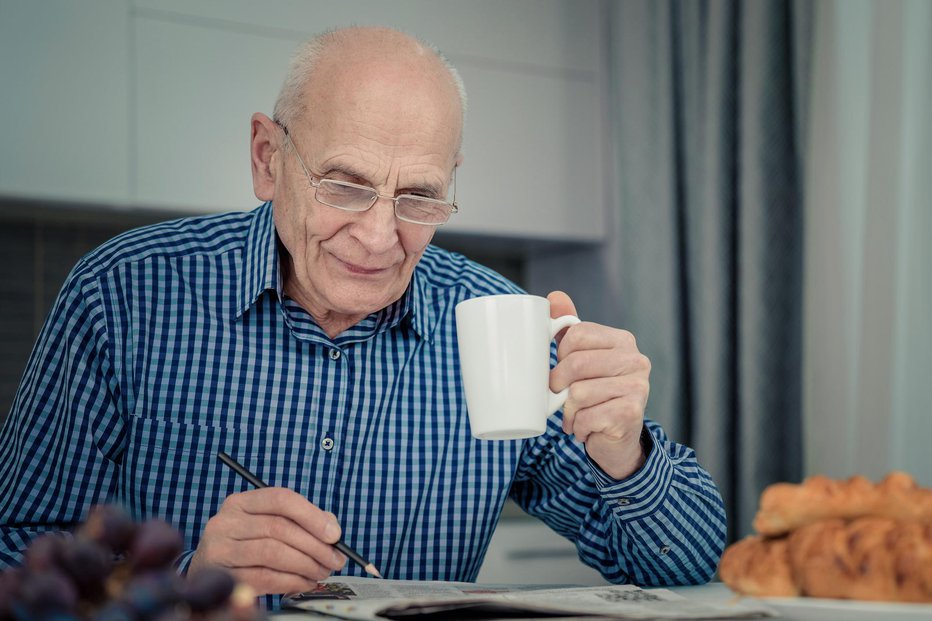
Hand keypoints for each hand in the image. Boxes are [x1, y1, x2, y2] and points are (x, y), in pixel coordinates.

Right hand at [188, 488, 345, 595]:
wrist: (210, 574)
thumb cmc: (248, 545)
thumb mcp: (268, 525)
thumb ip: (301, 521)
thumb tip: (332, 529)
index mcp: (241, 502)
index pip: (281, 499)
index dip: (312, 516)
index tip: (335, 534)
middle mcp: (226, 522)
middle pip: (279, 528)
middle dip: (315, 546)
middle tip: (335, 560)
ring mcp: (220, 549)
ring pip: (273, 553)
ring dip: (305, 565)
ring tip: (321, 572)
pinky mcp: (223, 576)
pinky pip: (265, 578)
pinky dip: (292, 581)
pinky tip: (305, 582)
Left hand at [548, 291, 650, 479]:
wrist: (616, 440)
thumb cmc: (595, 395)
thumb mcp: (581, 358)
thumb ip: (569, 328)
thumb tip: (554, 297)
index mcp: (622, 341)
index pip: (576, 334)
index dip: (559, 354)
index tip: (562, 369)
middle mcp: (636, 361)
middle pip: (575, 363)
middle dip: (558, 384)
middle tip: (560, 397)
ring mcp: (637, 387)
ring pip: (578, 393)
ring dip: (568, 411)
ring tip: (576, 415)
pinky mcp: (631, 413)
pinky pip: (586, 417)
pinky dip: (578, 427)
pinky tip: (587, 428)